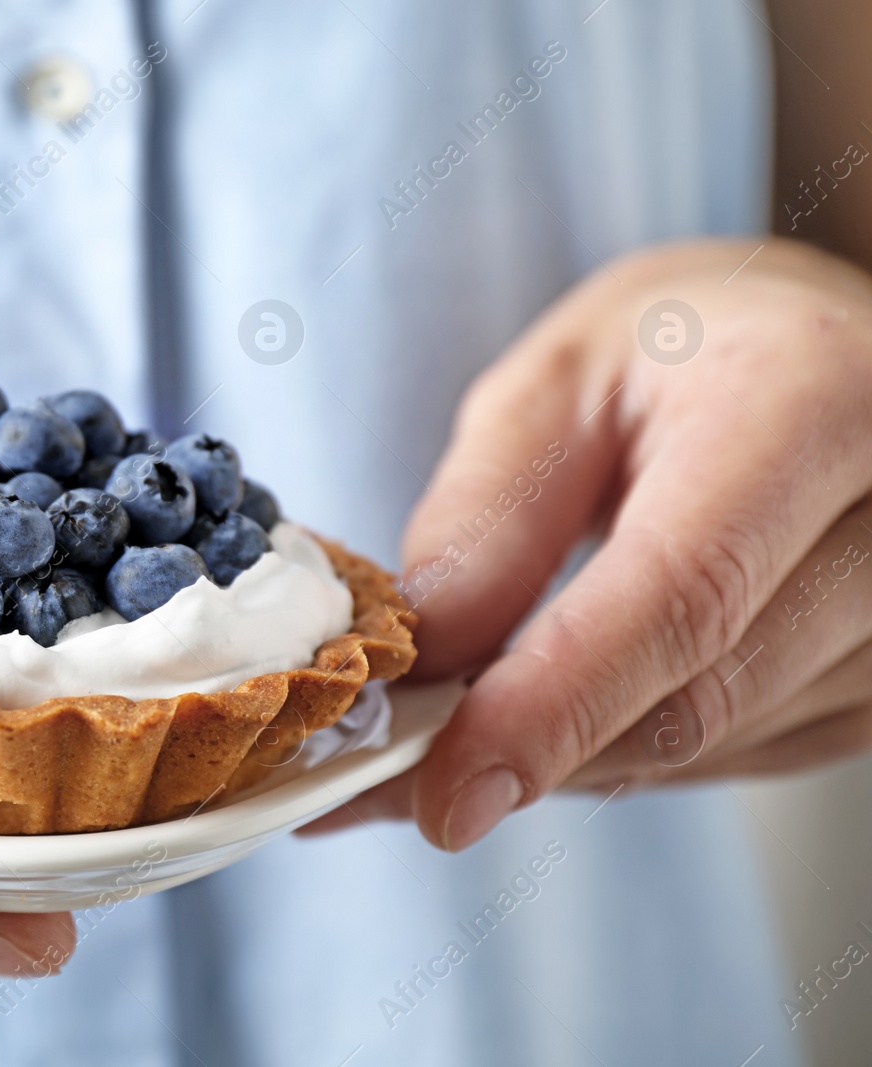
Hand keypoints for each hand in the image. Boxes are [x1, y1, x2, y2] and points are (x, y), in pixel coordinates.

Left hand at [304, 239, 871, 849]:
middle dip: (527, 746)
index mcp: (816, 396)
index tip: (442, 790)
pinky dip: (621, 747)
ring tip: (462, 715)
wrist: (815, 357)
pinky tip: (566, 705)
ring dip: (567, 753)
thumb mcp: (555, 384)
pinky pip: (736, 756)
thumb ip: (490, 514)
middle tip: (388, 769)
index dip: (555, 703)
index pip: (687, 590)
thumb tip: (427, 662)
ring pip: (710, 744)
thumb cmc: (681, 351)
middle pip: (700, 694)